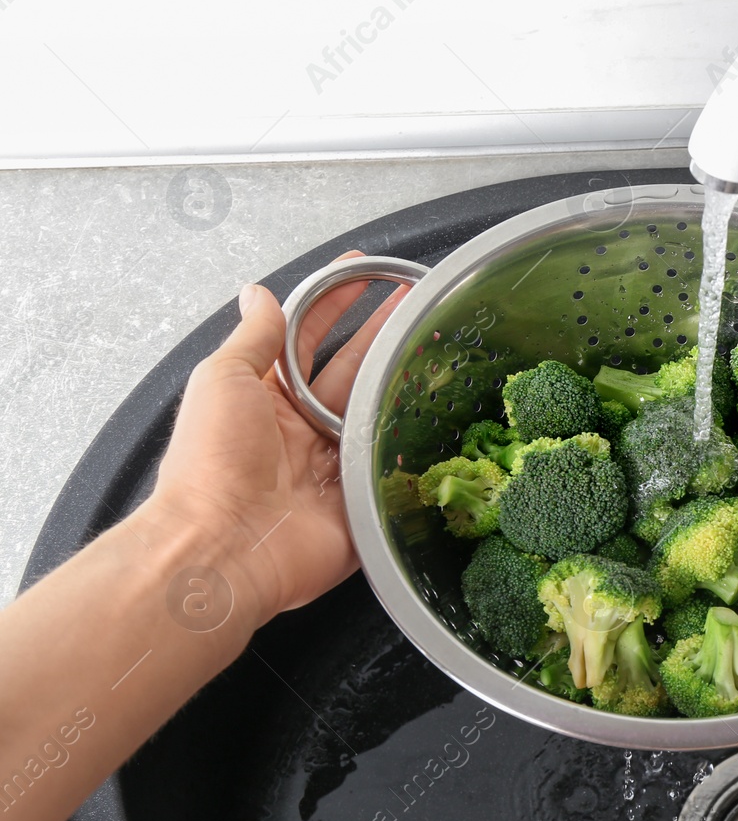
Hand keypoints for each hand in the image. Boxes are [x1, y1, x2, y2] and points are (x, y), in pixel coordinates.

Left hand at [145, 251, 409, 626]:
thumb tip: (257, 294)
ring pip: (379, 415)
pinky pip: (395, 471)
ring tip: (440, 347)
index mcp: (266, 399)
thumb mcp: (223, 381)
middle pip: (352, 371)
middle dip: (383, 334)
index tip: (363, 271)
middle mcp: (302, 431)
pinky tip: (444, 421)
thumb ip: (253, 337)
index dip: (334, 302)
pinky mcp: (360, 504)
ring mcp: (334, 468)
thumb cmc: (211, 464)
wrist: (224, 548)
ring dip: (406, 383)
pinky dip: (416, 447)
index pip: (306, 337)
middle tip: (418, 303)